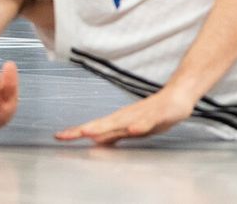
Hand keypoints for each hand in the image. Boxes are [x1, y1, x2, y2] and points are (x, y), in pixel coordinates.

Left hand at [55, 86, 193, 145]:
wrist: (177, 96)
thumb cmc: (154, 114)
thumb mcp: (131, 128)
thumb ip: (114, 134)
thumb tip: (96, 140)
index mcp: (119, 120)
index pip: (95, 128)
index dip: (77, 132)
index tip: (59, 136)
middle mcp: (126, 116)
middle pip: (102, 124)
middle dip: (84, 130)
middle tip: (65, 135)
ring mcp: (141, 114)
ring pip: (121, 122)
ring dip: (105, 128)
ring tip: (89, 133)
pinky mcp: (157, 114)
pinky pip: (147, 121)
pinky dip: (139, 126)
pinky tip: (132, 130)